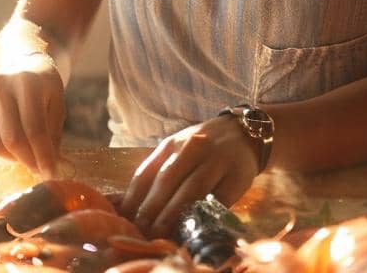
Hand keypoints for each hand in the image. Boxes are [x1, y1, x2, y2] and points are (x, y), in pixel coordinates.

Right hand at [0, 52, 66, 176]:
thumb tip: (55, 170)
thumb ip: (53, 136)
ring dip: (13, 158)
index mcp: (27, 81)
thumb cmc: (43, 89)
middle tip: (38, 169)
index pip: (34, 128)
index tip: (51, 173)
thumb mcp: (56, 105)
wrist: (18, 66)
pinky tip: (10, 142)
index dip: (43, 155)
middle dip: (28, 160)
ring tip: (26, 155)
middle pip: (12, 139)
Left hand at [119, 115, 259, 237]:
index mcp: (172, 144)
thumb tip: (122, 203)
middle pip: (167, 180)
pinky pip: (218, 199)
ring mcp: (216, 161)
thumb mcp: (177, 151)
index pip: (147, 172)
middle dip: (151, 208)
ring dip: (174, 213)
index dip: (134, 197)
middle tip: (142, 230)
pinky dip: (203, 215)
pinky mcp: (236, 177)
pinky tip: (192, 227)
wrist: (244, 134)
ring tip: (161, 232)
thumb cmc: (203, 148)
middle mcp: (193, 148)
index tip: (124, 218)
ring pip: (191, 189)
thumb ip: (155, 172)